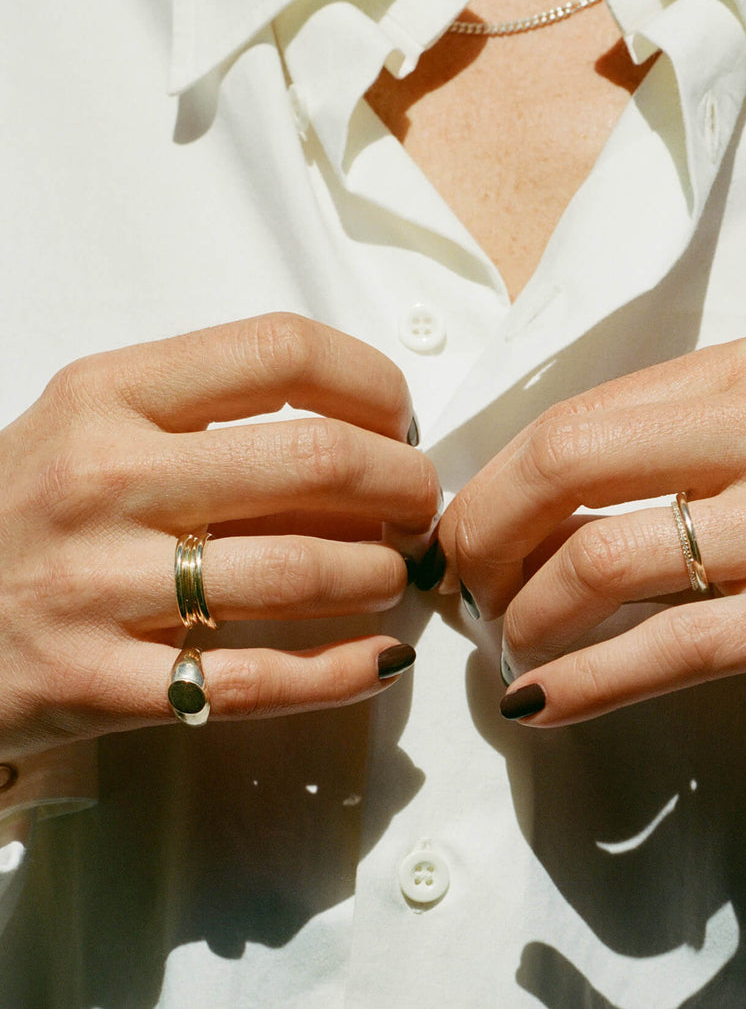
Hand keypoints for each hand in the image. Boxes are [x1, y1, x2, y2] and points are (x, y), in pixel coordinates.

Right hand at [0, 313, 437, 755]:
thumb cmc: (24, 507)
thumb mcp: (88, 422)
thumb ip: (202, 411)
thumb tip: (358, 426)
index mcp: (107, 395)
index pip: (278, 351)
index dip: (370, 384)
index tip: (397, 419)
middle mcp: (103, 478)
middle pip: (314, 462)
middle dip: (402, 484)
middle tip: (418, 504)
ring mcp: (94, 584)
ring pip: (297, 572)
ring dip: (379, 574)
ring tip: (393, 574)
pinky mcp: (95, 682)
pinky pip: (251, 682)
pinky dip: (339, 673)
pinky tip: (380, 660)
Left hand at [437, 336, 745, 724]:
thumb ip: (648, 450)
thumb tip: (502, 502)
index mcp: (745, 373)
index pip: (571, 421)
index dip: (491, 485)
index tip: (459, 535)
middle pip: (565, 468)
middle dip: (485, 538)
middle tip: (467, 590)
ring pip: (602, 564)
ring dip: (525, 617)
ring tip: (510, 646)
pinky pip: (667, 651)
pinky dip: (582, 683)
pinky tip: (536, 704)